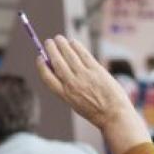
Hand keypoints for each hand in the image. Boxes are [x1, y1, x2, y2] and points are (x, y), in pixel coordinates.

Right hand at [36, 35, 150, 153]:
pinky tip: (72, 42)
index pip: (47, 77)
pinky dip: (76, 46)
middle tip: (48, 42)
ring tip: (59, 38)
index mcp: (64, 95)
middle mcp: (72, 84)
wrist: (113, 115)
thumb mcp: (75, 103)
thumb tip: (59, 70)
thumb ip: (67, 88)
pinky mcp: (96, 70)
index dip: (41, 65)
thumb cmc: (95, 111)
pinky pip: (83, 54)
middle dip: (50, 50)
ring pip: (68, 55)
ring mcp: (84, 76)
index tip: (40, 57)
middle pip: (56, 62)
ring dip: (61, 44)